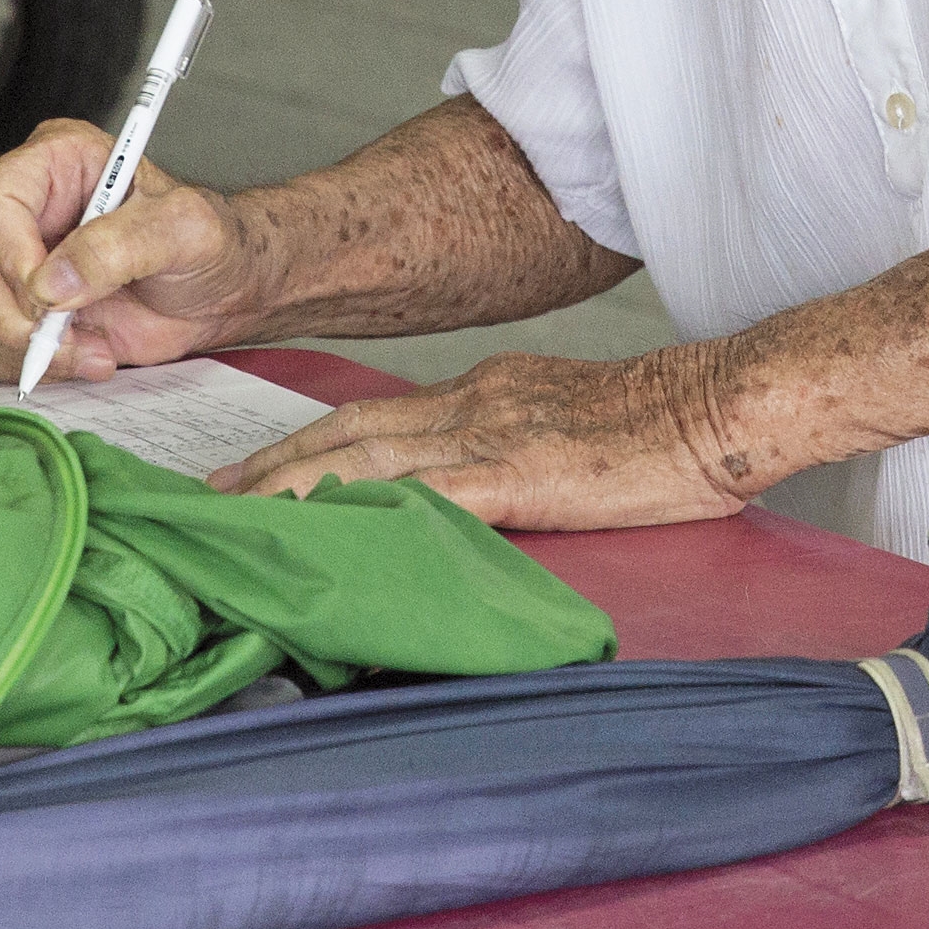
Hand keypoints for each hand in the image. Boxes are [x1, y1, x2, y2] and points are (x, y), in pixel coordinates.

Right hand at [0, 117, 270, 380]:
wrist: (224, 293)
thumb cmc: (210, 243)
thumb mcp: (184, 229)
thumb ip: (121, 246)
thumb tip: (52, 281)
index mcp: (58, 163)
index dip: (8, 253)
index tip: (46, 296)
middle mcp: (28, 209)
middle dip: (10, 313)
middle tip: (61, 336)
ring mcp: (21, 262)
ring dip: (31, 346)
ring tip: (96, 348)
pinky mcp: (27, 310)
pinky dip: (39, 365)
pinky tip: (91, 355)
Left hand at [212, 348, 754, 528]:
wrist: (724, 406)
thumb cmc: (668, 434)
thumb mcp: (569, 433)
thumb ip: (513, 460)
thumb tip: (466, 502)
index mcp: (484, 395)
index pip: (369, 421)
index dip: (300, 448)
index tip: (248, 476)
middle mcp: (472, 405)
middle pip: (344, 435)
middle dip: (269, 469)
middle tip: (204, 502)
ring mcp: (489, 435)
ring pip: (363, 460)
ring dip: (289, 491)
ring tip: (230, 521)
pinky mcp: (516, 474)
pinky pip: (420, 496)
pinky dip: (360, 512)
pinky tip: (319, 532)